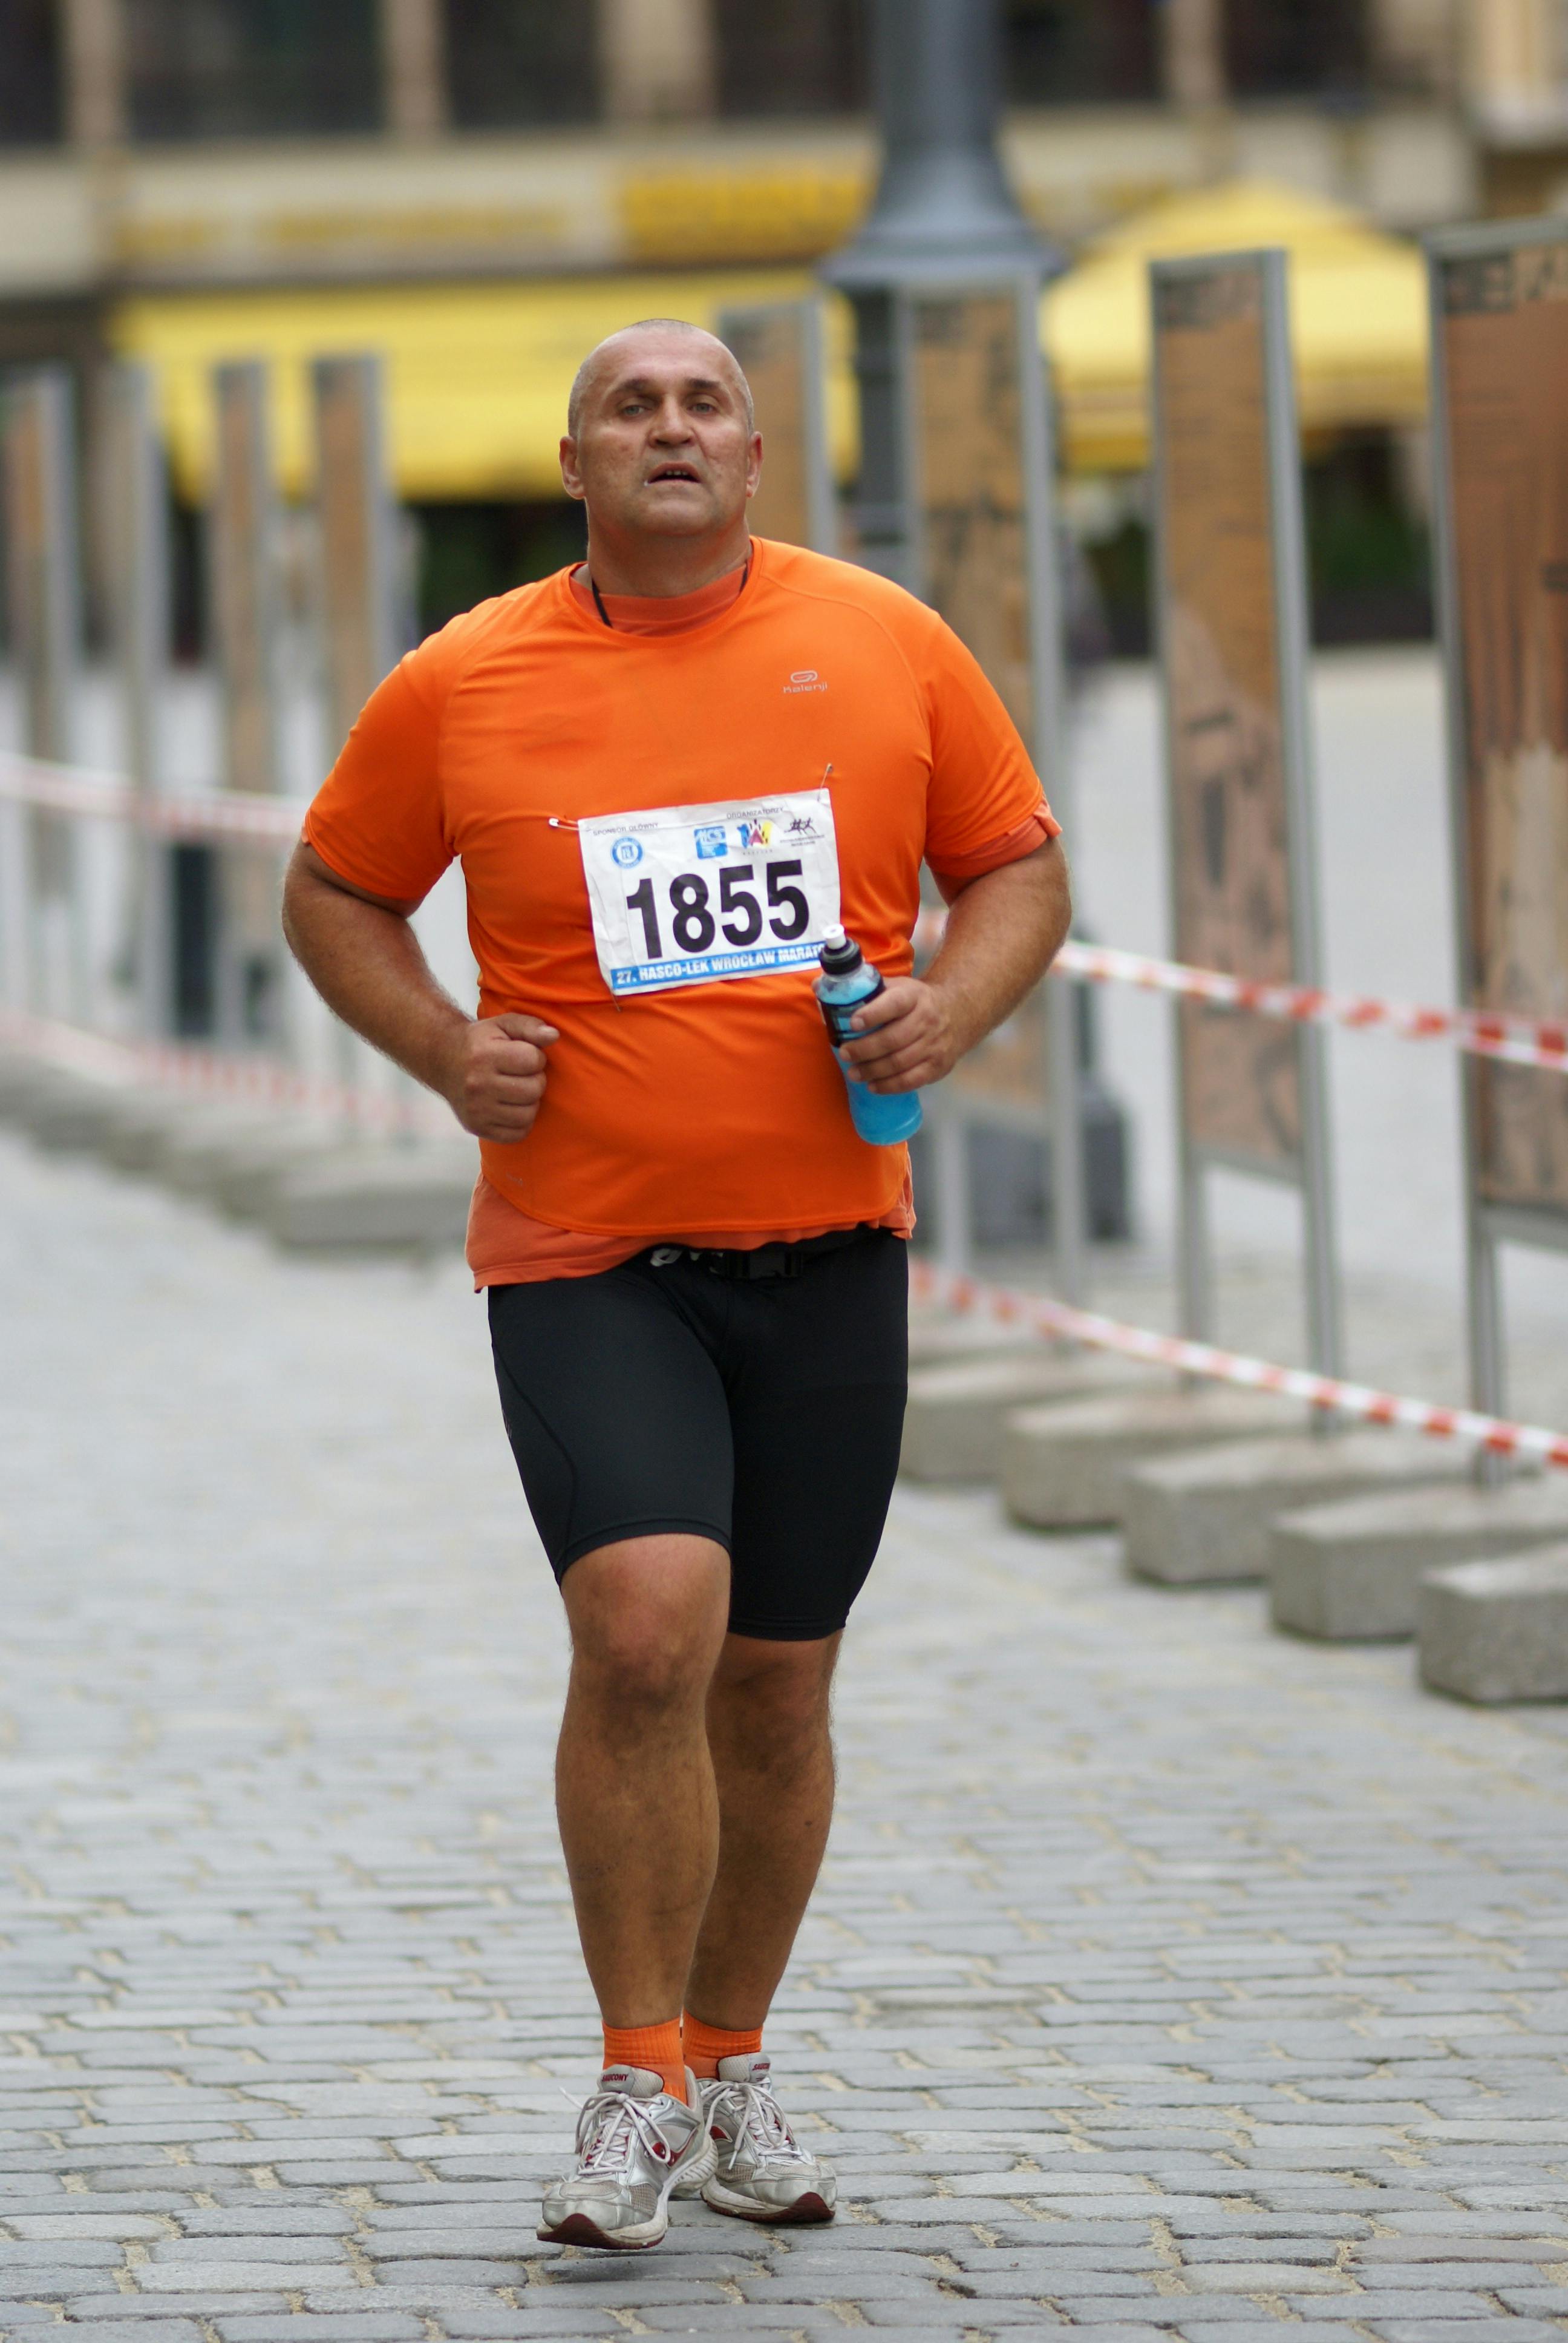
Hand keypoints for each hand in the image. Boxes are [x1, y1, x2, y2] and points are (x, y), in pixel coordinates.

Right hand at [438, 1013, 558, 1140]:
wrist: (443, 1060)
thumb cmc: (481, 1042)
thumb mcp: (503, 1024)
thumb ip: (530, 1026)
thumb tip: (553, 1036)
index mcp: (485, 1055)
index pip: (533, 1060)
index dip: (535, 1057)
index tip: (523, 1055)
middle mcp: (477, 1084)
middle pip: (533, 1089)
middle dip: (535, 1080)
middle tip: (521, 1074)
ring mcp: (476, 1110)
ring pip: (528, 1115)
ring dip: (529, 1102)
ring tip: (517, 1090)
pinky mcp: (477, 1128)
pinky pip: (517, 1134)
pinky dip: (521, 1122)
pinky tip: (511, 1107)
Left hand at [837, 977, 959, 1093]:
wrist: (957, 1012)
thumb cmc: (914, 1001)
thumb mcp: (897, 987)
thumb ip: (865, 989)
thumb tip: (819, 986)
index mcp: (914, 996)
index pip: (894, 1004)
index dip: (873, 1014)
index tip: (852, 1023)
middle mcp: (927, 1019)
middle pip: (893, 1039)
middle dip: (865, 1049)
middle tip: (845, 1053)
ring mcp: (934, 1044)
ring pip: (900, 1062)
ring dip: (873, 1071)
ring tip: (853, 1073)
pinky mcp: (938, 1065)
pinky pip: (912, 1080)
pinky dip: (890, 1086)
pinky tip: (873, 1086)